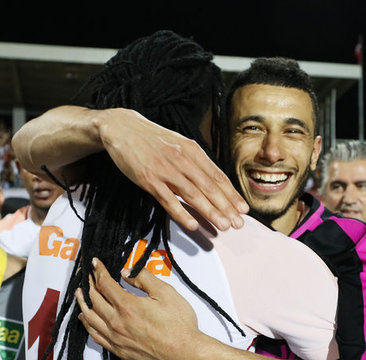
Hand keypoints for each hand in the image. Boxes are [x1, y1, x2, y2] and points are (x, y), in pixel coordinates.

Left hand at [76, 258, 202, 359]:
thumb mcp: (166, 293)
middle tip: (87, 274)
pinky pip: (96, 336)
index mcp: (127, 306)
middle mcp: (117, 323)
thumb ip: (144, 279)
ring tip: (79, 293)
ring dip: (83, 303)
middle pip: (94, 299)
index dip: (98, 270)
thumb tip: (128, 272)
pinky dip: (87, 324)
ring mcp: (116, 338)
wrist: (185, 354)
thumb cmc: (179, 326)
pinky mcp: (119, 350)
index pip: (105, 283)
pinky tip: (86, 319)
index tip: (96, 263)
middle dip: (88, 283)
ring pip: (90, 318)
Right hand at [96, 109, 248, 230]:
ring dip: (210, 212)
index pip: (217, 176)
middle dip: (226, 207)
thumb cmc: (152, 140)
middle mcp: (182, 160)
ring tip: (223, 225)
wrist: (122, 128)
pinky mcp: (148, 179)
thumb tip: (213, 181)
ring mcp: (165, 170)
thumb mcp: (178, 145)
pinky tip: (192, 224)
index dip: (232, 194)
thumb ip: (195, 162)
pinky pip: (168, 200)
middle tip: (238, 223)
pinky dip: (181, 213)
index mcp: (192, 151)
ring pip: (193, 194)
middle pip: (209, 187)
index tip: (243, 209)